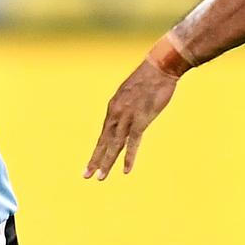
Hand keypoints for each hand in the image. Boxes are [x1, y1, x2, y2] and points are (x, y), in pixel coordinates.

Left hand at [84, 60, 177, 178]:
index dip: (98, 149)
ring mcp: (128, 117)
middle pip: (104, 141)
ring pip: (115, 144)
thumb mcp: (132, 93)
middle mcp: (116, 114)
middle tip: (86, 176)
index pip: (104, 134)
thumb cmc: (149, 79)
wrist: (159, 67)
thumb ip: (127, 106)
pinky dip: (129, 156)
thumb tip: (126, 114)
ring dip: (107, 162)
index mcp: (114, 108)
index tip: (91, 163)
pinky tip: (125, 169)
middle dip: (95, 160)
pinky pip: (133, 142)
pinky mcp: (141, 119)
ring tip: (100, 177)